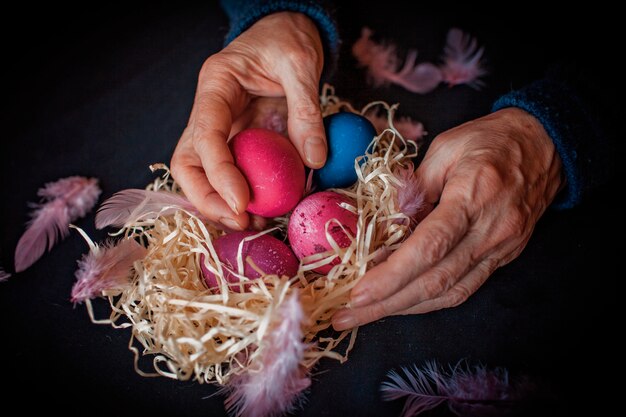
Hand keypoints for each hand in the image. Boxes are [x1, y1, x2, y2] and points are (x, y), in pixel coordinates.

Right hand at [171, 12, 325, 229]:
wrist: (287, 32)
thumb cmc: (287, 39)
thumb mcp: (301, 64)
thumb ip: (306, 109)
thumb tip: (313, 160)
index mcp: (216, 85)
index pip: (205, 135)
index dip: (219, 173)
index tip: (243, 201)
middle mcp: (209, 110)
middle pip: (187, 163)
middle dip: (207, 198)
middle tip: (241, 221)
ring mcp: (221, 128)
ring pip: (201, 174)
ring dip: (219, 205)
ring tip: (253, 224)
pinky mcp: (236, 141)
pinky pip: (230, 173)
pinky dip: (240, 197)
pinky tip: (261, 212)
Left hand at [333, 108, 563, 329]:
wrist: (545, 145)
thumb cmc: (490, 139)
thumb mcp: (444, 148)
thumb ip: (413, 188)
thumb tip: (384, 224)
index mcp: (473, 197)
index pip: (429, 247)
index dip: (391, 275)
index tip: (358, 292)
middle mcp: (491, 230)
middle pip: (434, 281)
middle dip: (386, 304)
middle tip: (347, 316)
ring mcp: (501, 248)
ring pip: (449, 293)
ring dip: (403, 309)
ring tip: (364, 315)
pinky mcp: (503, 257)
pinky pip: (464, 288)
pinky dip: (429, 300)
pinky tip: (401, 304)